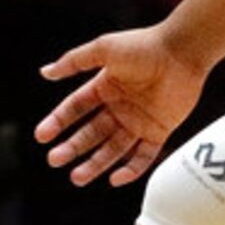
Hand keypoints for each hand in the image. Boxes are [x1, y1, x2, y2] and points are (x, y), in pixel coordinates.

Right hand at [35, 23, 206, 187]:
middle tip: (55, 160)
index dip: (57, 122)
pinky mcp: (159, 131)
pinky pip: (143, 156)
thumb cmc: (143, 45)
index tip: (41, 136)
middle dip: (72, 147)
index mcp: (104, 86)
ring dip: (95, 164)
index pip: (75, 108)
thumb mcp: (103, 49)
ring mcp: (139, 121)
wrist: (182, 51)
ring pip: (113, 149)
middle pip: (91, 133)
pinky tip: (114, 180)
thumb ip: (73, 61)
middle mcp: (119, 106)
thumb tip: (45, 72)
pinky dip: (130, 170)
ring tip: (77, 178)